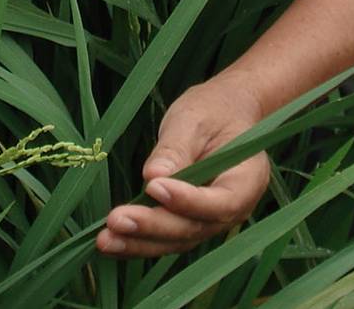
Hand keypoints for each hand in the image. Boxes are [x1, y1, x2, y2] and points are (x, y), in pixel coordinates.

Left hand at [96, 78, 270, 258]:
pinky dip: (138, 242)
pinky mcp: (189, 222)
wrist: (223, 113)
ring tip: (106, 240)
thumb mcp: (195, 119)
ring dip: (140, 243)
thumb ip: (176, 149)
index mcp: (247, 180)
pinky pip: (166, 237)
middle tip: (117, 220)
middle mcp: (233, 209)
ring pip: (177, 240)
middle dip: (154, 227)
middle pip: (194, 228)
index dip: (187, 201)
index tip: (154, 187)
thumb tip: (152, 177)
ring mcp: (210, 220)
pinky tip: (110, 242)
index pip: (220, 203)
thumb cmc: (213, 111)